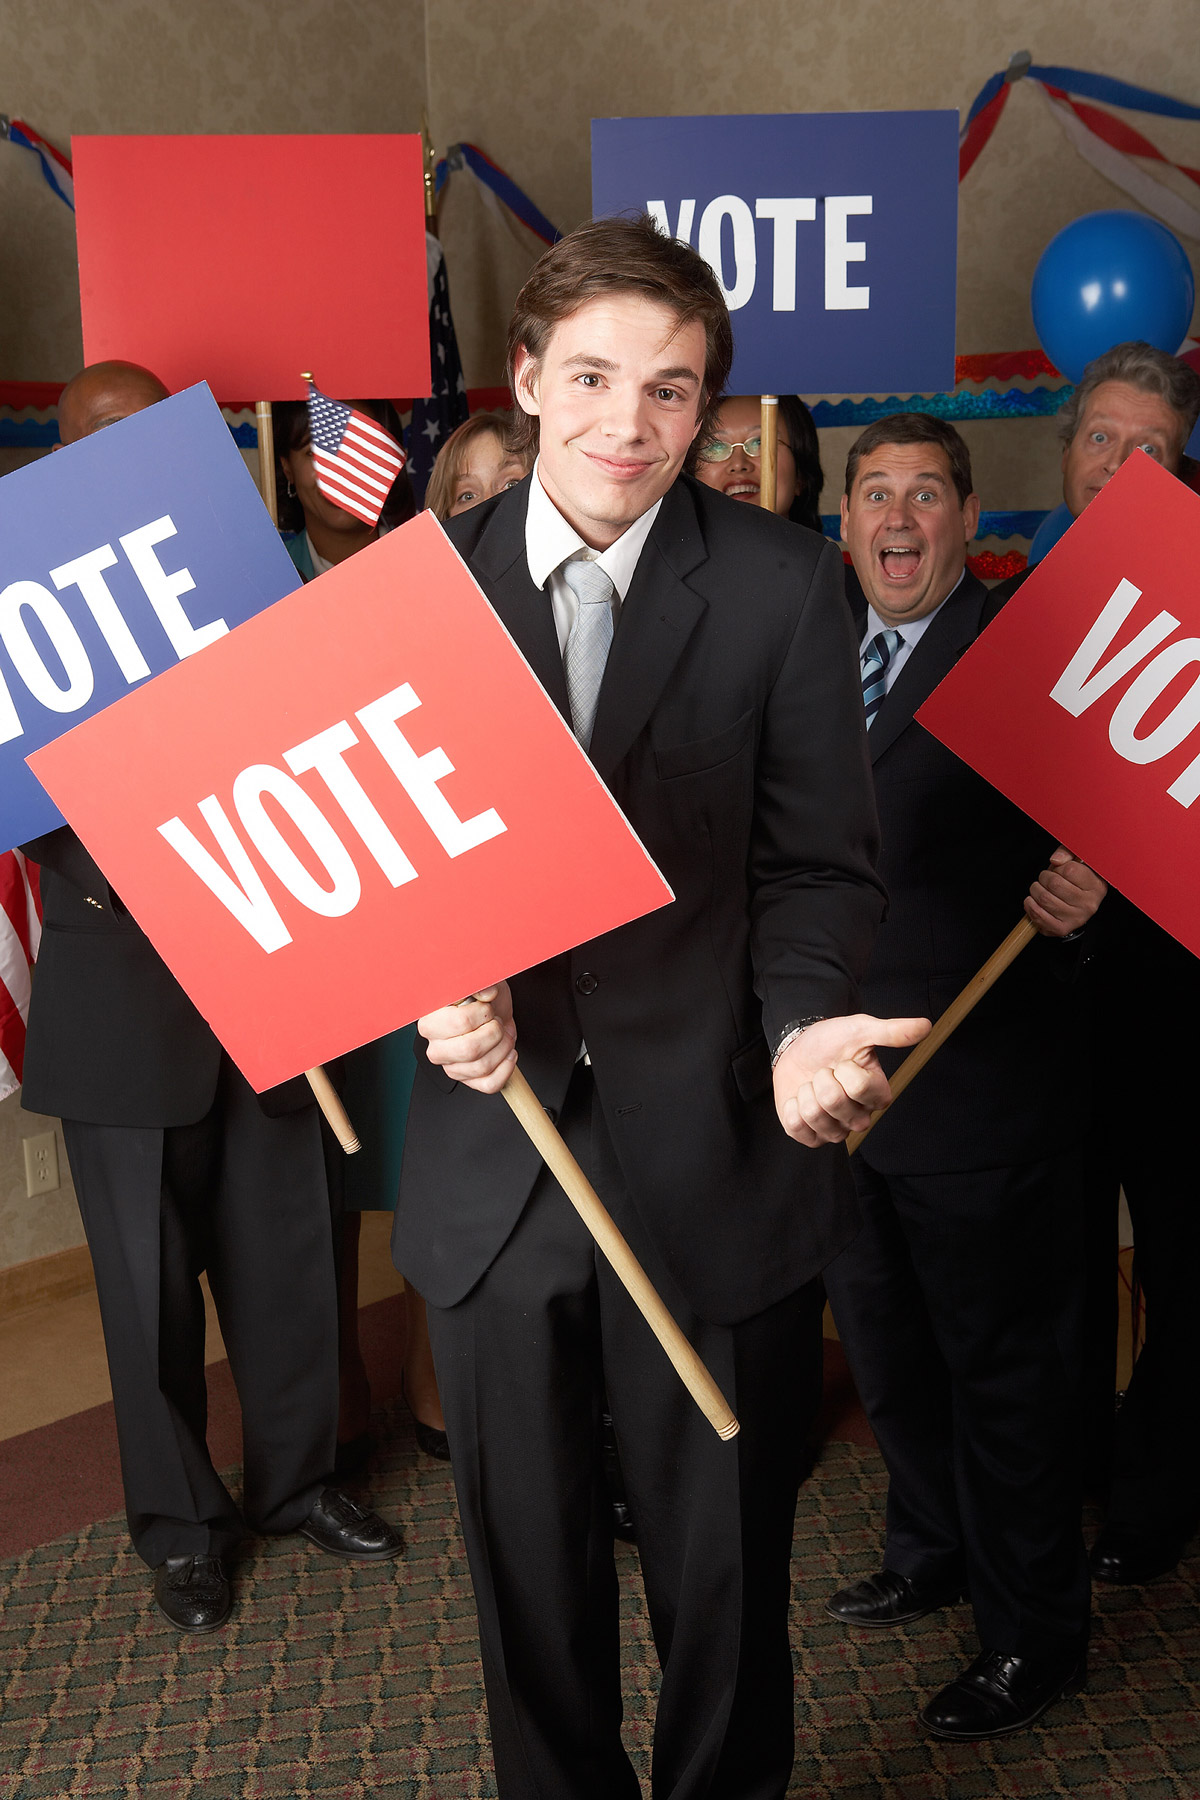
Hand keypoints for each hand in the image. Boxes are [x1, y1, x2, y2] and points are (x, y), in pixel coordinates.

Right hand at [417, 982, 516, 1092]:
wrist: (492, 1010)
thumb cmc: (482, 997)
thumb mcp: (479, 979)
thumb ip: (479, 982)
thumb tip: (486, 993)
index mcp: (430, 1020)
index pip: (460, 1022)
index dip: (482, 1013)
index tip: (486, 1005)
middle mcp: (435, 1046)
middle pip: (470, 1049)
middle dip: (494, 1032)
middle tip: (496, 1021)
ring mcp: (449, 1066)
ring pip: (482, 1067)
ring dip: (503, 1047)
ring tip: (503, 1034)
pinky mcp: (466, 1080)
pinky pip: (490, 1084)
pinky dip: (506, 1067)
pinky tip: (507, 1051)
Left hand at [773, 1014, 930, 1146]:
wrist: (798, 1048)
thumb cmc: (832, 1042)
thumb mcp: (861, 1030)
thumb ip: (892, 1032)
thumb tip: (925, 1025)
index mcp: (878, 1095)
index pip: (858, 1086)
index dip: (844, 1069)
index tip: (843, 1062)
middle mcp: (860, 1118)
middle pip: (833, 1101)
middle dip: (821, 1079)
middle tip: (825, 1073)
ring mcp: (836, 1131)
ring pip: (813, 1115)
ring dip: (805, 1092)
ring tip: (812, 1085)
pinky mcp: (811, 1137)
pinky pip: (796, 1128)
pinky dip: (791, 1108)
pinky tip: (799, 1099)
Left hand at [1025, 846, 1106, 937]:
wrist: (1078, 904)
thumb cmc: (1075, 879)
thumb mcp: (1077, 860)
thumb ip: (1067, 852)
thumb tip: (1055, 860)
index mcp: (1097, 885)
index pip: (1069, 870)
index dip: (1058, 867)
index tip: (1059, 870)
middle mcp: (1089, 904)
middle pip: (1054, 884)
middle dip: (1044, 877)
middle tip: (1046, 878)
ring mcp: (1076, 918)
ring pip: (1044, 899)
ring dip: (1035, 890)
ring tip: (1040, 888)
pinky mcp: (1062, 928)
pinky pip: (1039, 916)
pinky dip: (1030, 905)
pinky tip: (1033, 900)